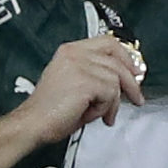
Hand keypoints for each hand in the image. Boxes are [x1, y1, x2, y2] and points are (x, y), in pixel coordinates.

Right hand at [17, 35, 144, 142]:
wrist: (31, 125)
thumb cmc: (49, 111)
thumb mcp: (74, 83)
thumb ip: (96, 74)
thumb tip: (125, 79)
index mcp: (70, 51)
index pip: (108, 43)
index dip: (125, 57)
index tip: (135, 70)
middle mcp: (75, 54)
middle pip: (117, 62)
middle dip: (131, 83)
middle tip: (136, 97)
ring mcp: (81, 66)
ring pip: (116, 81)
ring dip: (112, 102)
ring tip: (101, 115)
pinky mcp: (87, 82)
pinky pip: (111, 94)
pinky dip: (105, 108)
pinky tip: (89, 115)